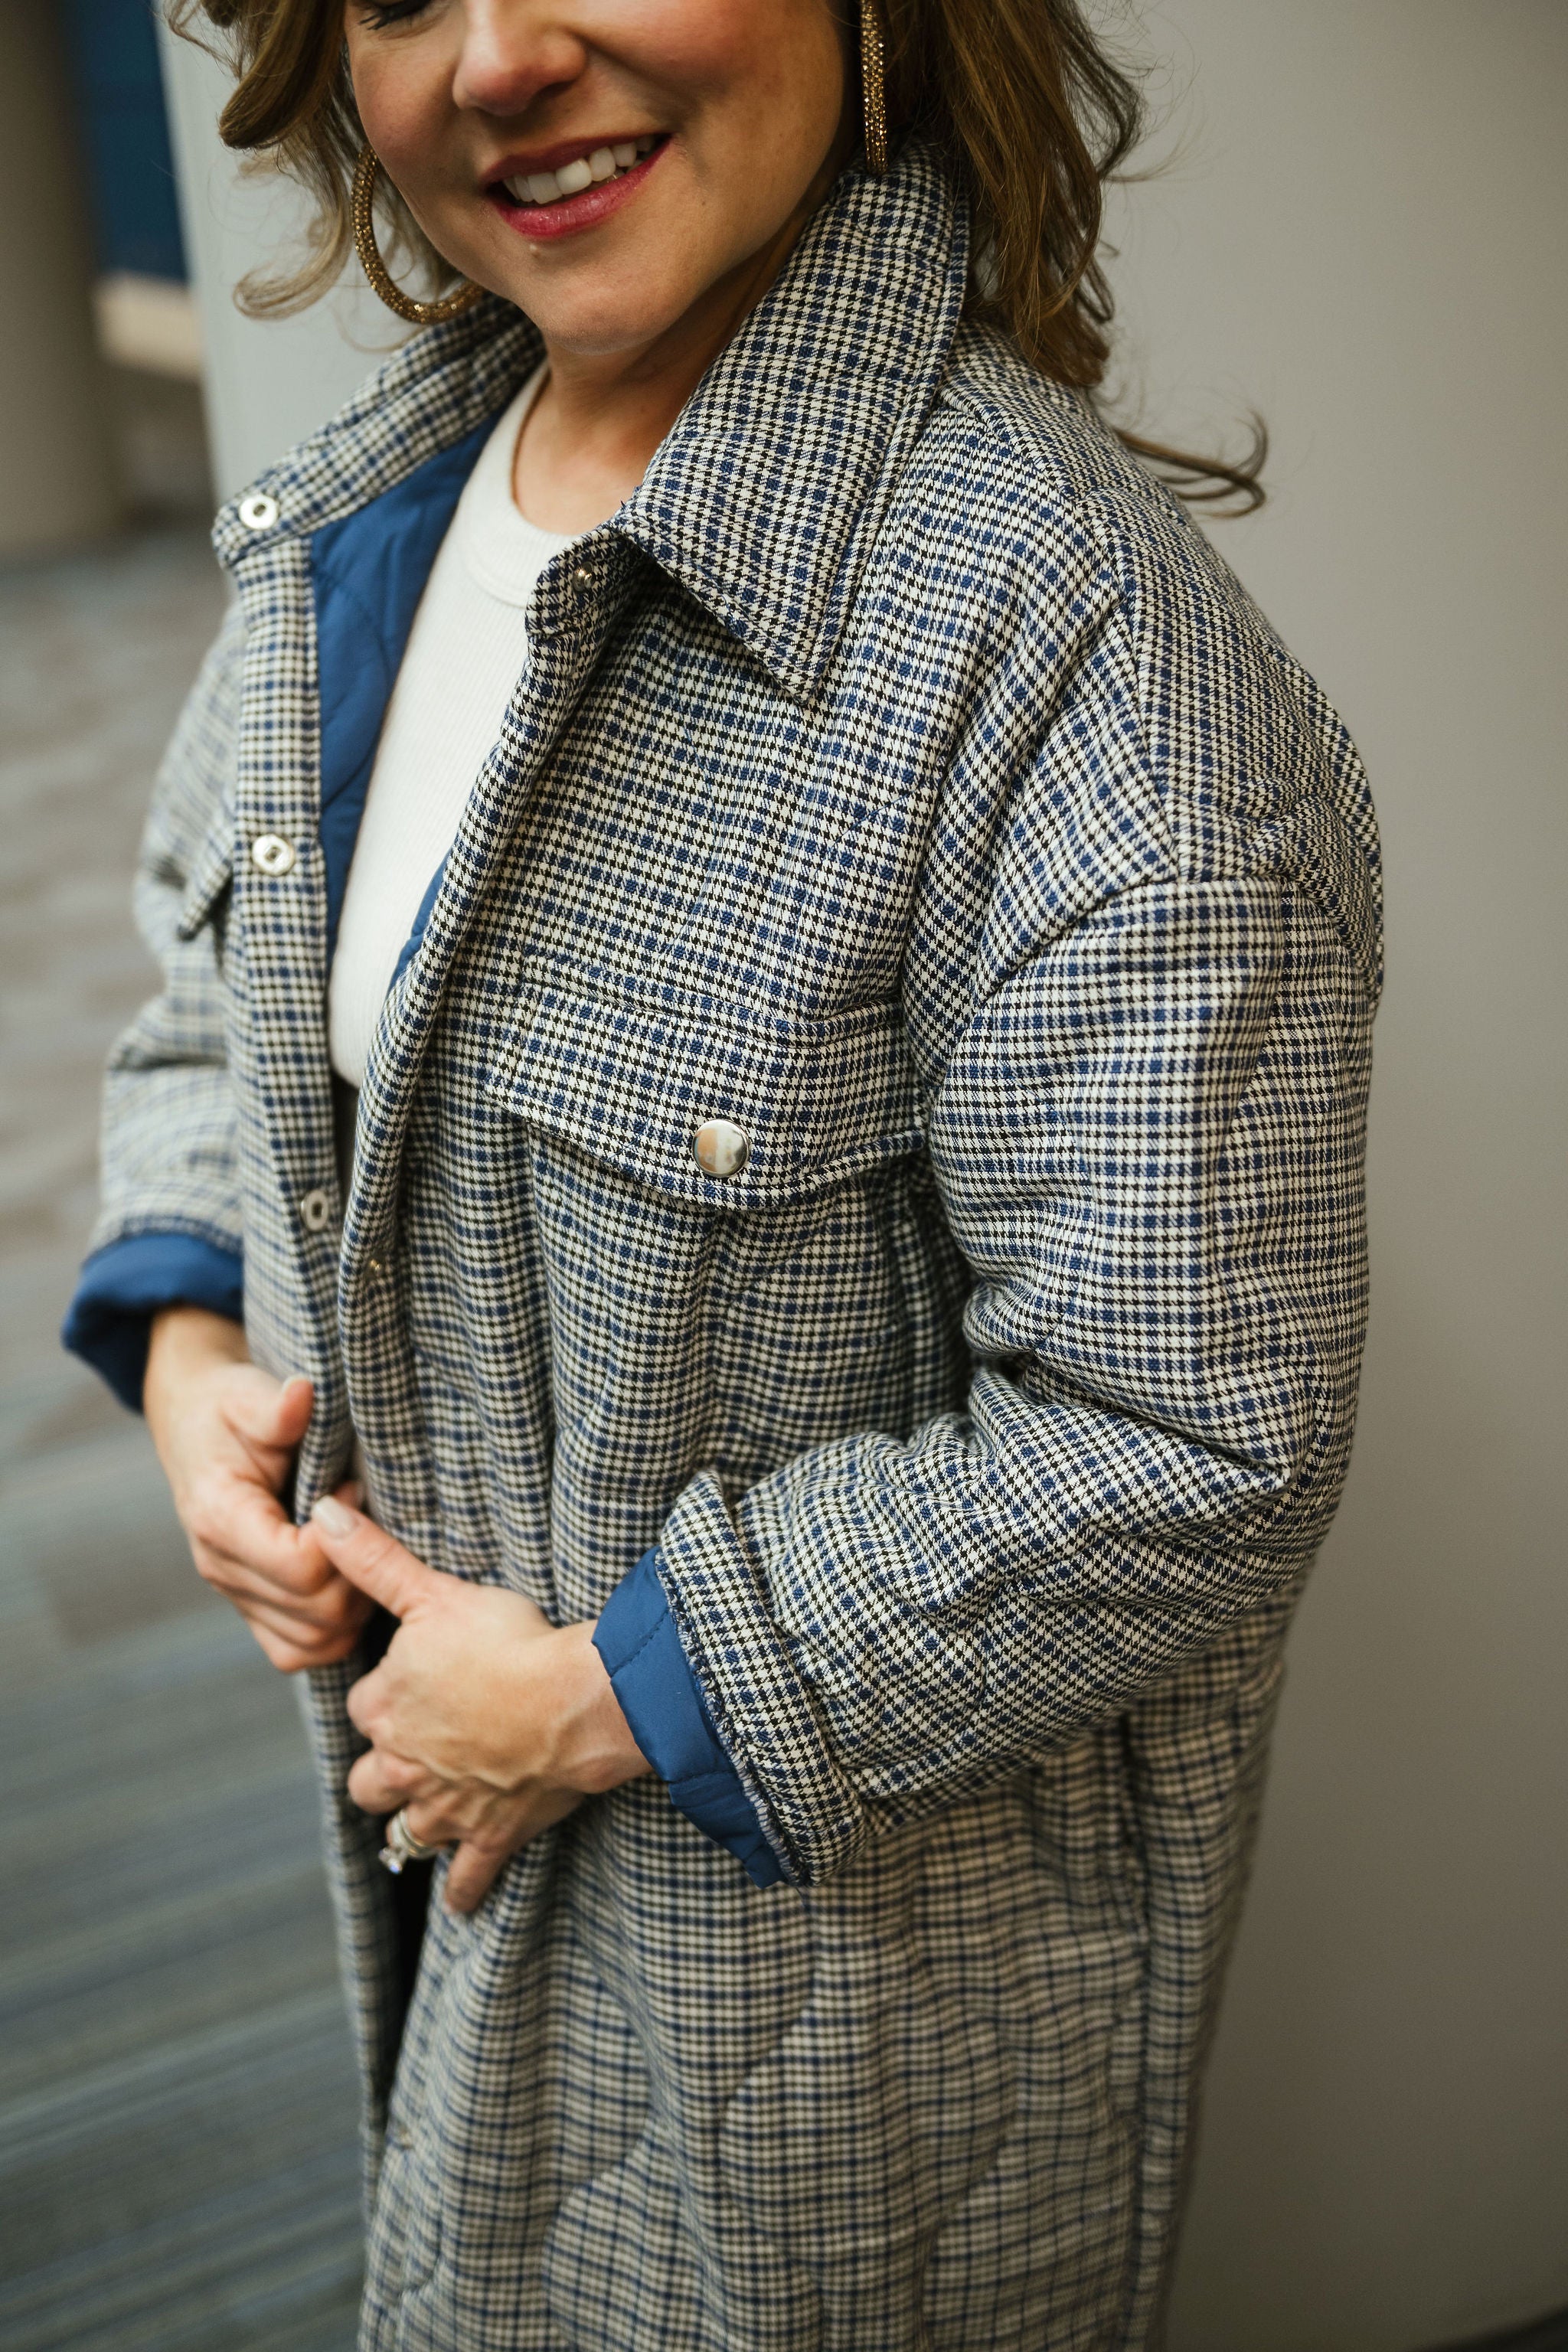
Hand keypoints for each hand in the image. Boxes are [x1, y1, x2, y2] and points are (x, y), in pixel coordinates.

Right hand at [144, 1306, 370, 1671]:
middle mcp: (220, 1568)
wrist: (193, 1426)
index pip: (299, 1566)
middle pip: (315, 1612)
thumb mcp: (249, 1395)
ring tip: (360, 1549)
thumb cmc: (228, 1409)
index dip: (343, 1538)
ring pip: (312, 1642)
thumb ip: (276, 1407)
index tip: (350, 1489)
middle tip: (365, 1520)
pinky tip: (349, 1582)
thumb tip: (301, 1394)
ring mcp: (234, 1593)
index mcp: (220, 1519)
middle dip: (358, 1571)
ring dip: (353, 1604)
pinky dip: (335, 1630)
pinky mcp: (249, 1607)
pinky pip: (298, 1649)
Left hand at [310, 1495, 650, 1913]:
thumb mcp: (434, 1593)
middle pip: (368, 1780)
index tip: (404, 1685)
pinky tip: (459, 1898)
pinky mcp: (491, 1835)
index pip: (363, 1705)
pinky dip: (461, 1890)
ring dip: (408, 1827)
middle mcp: (404, 1764)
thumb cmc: (510, 1642)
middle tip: (405, 1755)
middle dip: (381, 1769)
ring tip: (418, 1818)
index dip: (382, 1695)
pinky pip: (465, 1879)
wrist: (576, 1701)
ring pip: (403, 1833)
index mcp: (386, 1706)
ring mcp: (446, 1807)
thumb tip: (319, 1516)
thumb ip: (373, 1559)